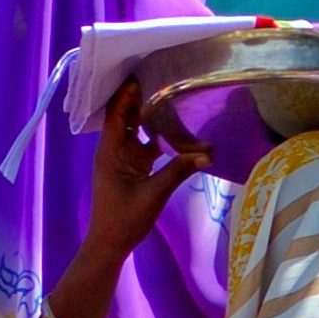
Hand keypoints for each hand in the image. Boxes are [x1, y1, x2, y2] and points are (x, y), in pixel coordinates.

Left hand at [83, 81, 210, 259]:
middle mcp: (114, 149)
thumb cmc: (124, 219)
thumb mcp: (154, 194)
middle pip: (125, 116)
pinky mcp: (132, 168)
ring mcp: (123, 158)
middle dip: (139, 97)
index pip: (116, 113)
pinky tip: (176, 126)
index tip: (143, 72)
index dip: (127, 93)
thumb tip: (208, 154)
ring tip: (171, 93)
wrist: (110, 245)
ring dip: (149, 114)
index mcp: (110, 150)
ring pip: (136, 129)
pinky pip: (144, 144)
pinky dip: (157, 135)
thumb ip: (179, 171)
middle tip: (162, 75)